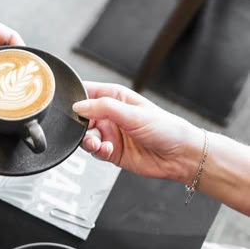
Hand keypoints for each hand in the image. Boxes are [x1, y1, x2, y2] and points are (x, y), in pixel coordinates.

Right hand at [72, 82, 203, 184]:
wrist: (180, 156)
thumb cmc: (166, 128)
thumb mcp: (133, 114)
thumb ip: (104, 108)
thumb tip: (79, 106)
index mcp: (115, 97)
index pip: (87, 92)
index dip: (76, 98)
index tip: (69, 106)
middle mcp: (110, 115)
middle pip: (82, 116)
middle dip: (79, 124)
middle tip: (83, 129)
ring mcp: (110, 133)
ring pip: (85, 135)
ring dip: (87, 140)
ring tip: (96, 143)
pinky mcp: (110, 151)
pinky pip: (94, 151)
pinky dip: (96, 151)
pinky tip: (106, 150)